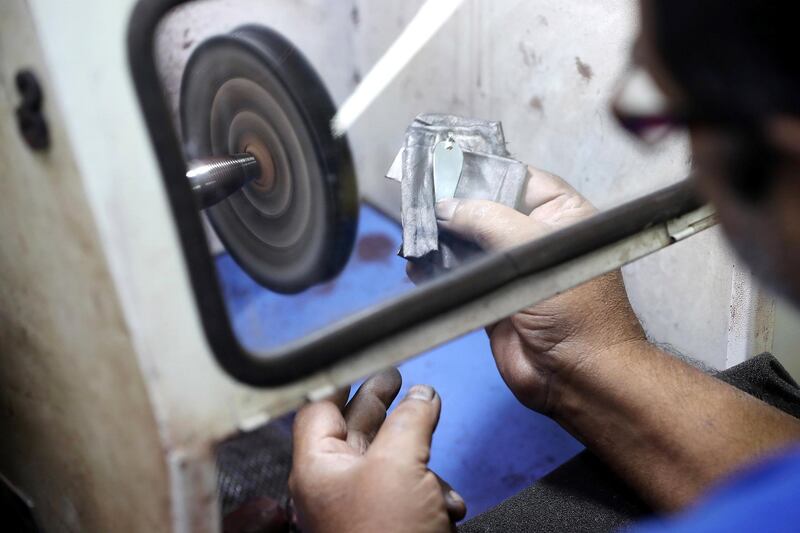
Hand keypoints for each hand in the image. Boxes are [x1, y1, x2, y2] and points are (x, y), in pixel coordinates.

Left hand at [289, 369, 464, 532]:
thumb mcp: (398, 465)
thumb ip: (409, 420)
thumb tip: (422, 395)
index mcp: (318, 468)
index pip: (320, 407)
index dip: (341, 379)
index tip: (359, 358)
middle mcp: (335, 485)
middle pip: (356, 427)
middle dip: (383, 403)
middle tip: (399, 377)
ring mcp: (362, 506)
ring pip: (388, 458)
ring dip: (417, 450)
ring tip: (433, 436)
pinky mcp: (390, 523)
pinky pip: (408, 489)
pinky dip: (430, 487)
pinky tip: (447, 499)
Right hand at [418, 167, 646, 413]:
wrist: (576, 378)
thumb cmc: (578, 314)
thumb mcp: (535, 250)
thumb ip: (489, 221)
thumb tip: (448, 206)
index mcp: (562, 215)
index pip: (517, 179)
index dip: (482, 173)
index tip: (446, 166)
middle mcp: (535, 238)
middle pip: (485, 209)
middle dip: (454, 207)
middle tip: (421, 198)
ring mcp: (511, 270)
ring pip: (467, 243)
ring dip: (440, 239)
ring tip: (415, 232)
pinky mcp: (489, 298)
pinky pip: (457, 277)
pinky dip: (435, 271)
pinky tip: (418, 265)